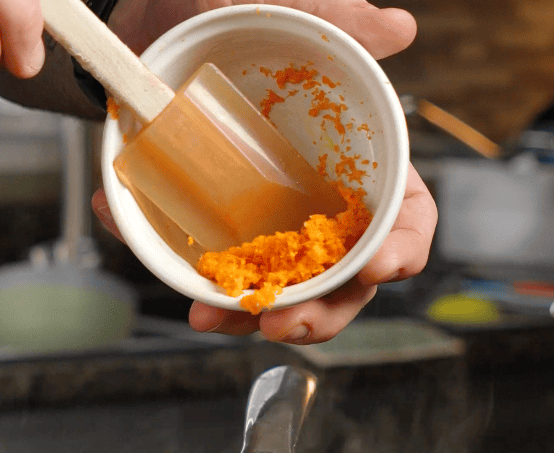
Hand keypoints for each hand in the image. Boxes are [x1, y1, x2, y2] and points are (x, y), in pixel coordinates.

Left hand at [95, 0, 436, 344]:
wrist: (149, 31)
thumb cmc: (225, 22)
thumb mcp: (279, 18)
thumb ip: (337, 26)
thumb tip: (399, 27)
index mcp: (361, 168)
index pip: (404, 221)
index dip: (402, 250)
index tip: (380, 268)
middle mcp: (323, 208)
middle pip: (345, 281)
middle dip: (319, 313)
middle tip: (279, 321)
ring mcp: (274, 228)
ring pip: (284, 294)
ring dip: (253, 316)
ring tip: (213, 316)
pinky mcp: (225, 237)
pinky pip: (225, 279)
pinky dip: (203, 292)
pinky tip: (185, 293)